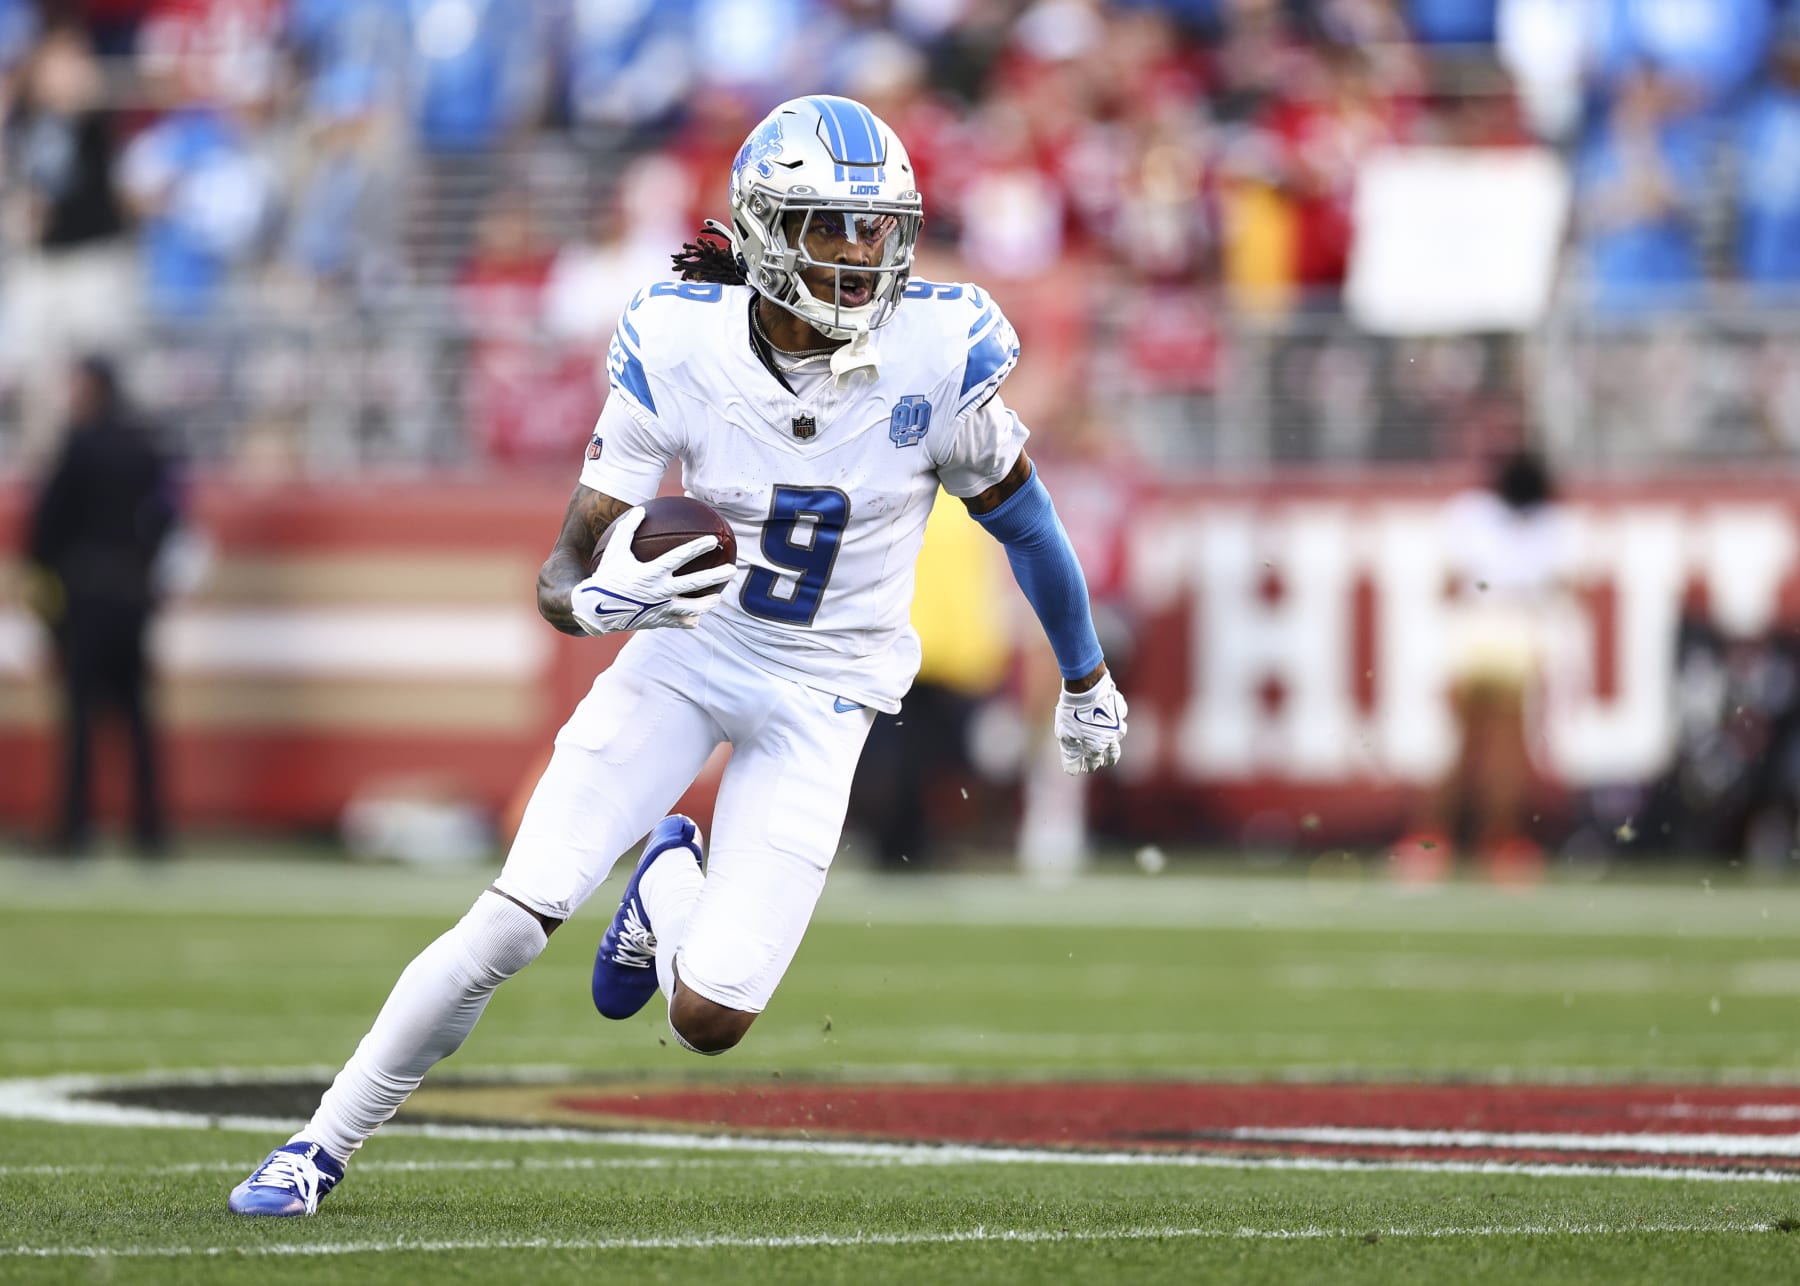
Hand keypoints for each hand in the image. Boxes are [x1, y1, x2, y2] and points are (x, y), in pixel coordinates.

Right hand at [569, 507, 736, 635]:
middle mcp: (660, 592)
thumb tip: (641, 509)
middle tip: (732, 570)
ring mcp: (661, 609)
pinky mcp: (659, 622)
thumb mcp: (614, 551)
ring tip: (718, 599)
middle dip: (716, 576)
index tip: (713, 539)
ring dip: (708, 604)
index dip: (697, 547)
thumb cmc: (606, 576)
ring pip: (692, 608)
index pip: (680, 557)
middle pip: (694, 584)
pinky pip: (679, 622)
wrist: (595, 610)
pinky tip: (697, 618)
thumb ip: (628, 529)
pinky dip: (689, 620)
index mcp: (651, 573)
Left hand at [1054, 669, 1126, 774]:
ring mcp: (1117, 720)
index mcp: (1097, 745)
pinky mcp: (1119, 706)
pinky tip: (1112, 715)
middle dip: (1108, 759)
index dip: (1090, 766)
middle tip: (1106, 762)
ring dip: (1115, 739)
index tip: (1087, 768)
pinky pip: (1120, 714)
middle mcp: (1111, 735)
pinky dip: (1117, 718)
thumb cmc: (1073, 711)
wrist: (1086, 686)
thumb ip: (1071, 754)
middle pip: (1113, 753)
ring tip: (1110, 740)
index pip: (1095, 761)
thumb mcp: (1066, 735)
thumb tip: (1073, 772)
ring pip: (1120, 733)